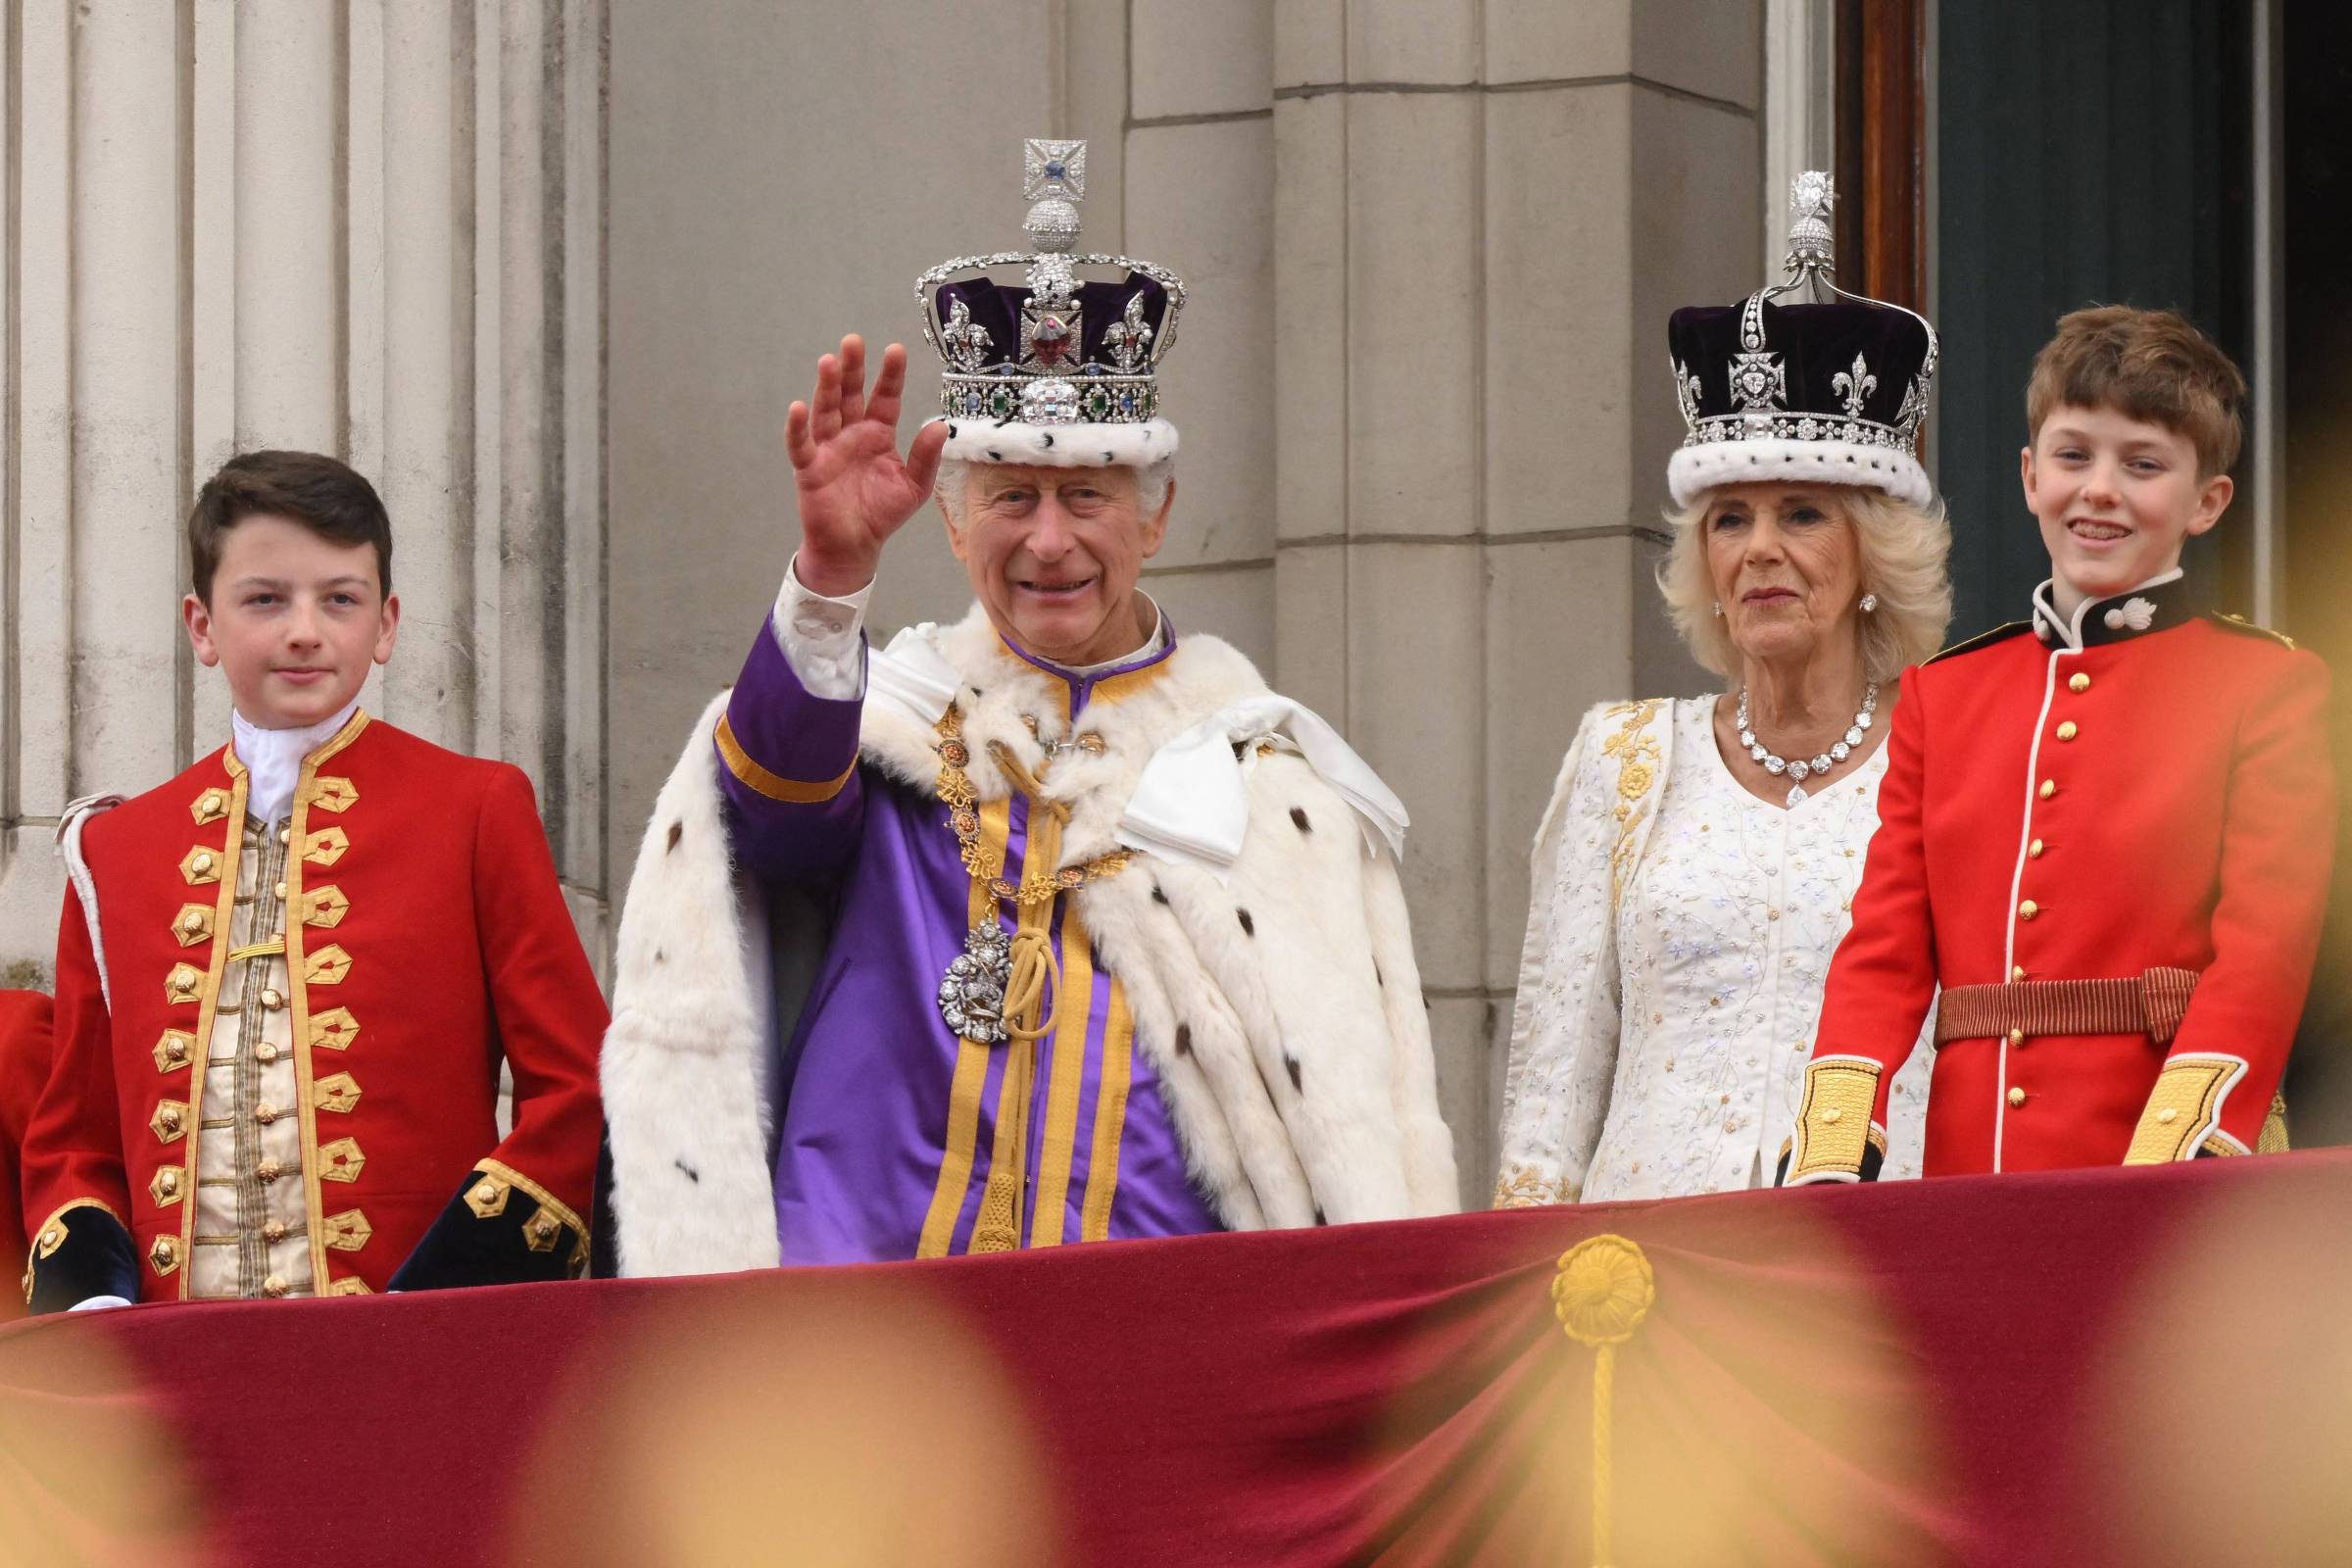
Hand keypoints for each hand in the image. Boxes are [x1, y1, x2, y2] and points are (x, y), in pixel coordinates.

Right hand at [786, 335, 948, 596]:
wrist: (855, 546)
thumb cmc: (882, 514)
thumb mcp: (914, 487)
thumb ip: (926, 457)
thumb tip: (940, 426)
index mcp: (878, 433)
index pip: (885, 397)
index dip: (890, 375)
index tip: (895, 350)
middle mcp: (852, 434)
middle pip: (851, 395)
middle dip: (852, 369)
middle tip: (853, 342)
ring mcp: (828, 448)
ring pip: (826, 411)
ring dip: (826, 387)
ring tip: (829, 362)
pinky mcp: (809, 467)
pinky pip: (800, 444)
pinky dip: (797, 427)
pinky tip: (798, 407)